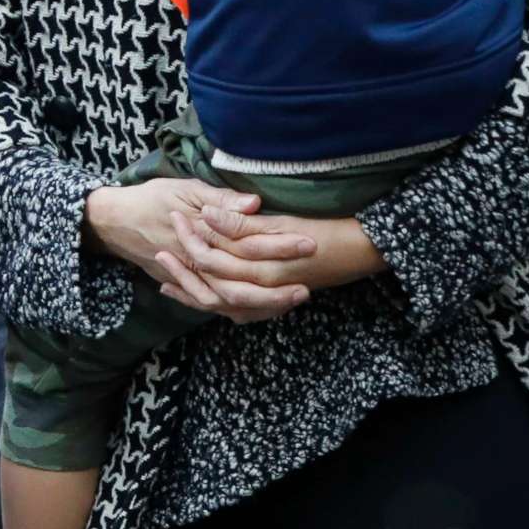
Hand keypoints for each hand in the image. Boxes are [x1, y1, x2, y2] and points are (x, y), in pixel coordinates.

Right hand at [87, 178, 316, 324]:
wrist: (114, 222)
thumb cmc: (150, 199)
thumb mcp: (184, 188)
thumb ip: (220, 199)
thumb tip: (255, 203)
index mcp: (202, 239)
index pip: (249, 246)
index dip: (280, 247)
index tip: (309, 244)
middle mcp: (198, 266)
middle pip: (243, 286)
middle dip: (277, 290)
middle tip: (308, 288)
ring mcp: (192, 280)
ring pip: (230, 304)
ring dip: (262, 306)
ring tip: (290, 301)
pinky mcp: (188, 285)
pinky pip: (216, 306)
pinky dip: (238, 311)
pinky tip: (261, 310)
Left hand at [164, 207, 380, 297]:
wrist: (365, 251)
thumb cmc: (328, 232)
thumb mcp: (283, 224)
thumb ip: (244, 224)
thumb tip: (208, 216)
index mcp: (261, 268)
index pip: (214, 257)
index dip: (193, 237)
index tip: (177, 217)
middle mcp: (261, 290)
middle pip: (211, 283)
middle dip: (184, 267)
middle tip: (164, 248)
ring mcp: (267, 300)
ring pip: (219, 303)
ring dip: (192, 291)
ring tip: (165, 280)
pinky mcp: (272, 303)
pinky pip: (236, 312)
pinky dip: (213, 304)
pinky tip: (201, 298)